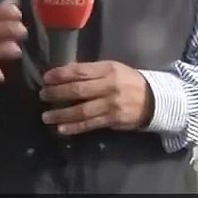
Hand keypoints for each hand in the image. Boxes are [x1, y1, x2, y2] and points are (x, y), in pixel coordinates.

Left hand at [39, 61, 153, 135]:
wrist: (154, 99)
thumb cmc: (128, 81)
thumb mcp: (112, 69)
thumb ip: (90, 71)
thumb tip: (65, 71)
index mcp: (108, 69)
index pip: (80, 71)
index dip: (61, 75)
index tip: (46, 77)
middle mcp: (109, 86)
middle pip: (78, 90)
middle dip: (57, 93)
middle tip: (42, 95)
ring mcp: (111, 104)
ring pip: (82, 110)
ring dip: (62, 114)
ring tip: (46, 116)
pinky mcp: (113, 120)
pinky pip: (90, 124)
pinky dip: (74, 127)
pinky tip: (61, 129)